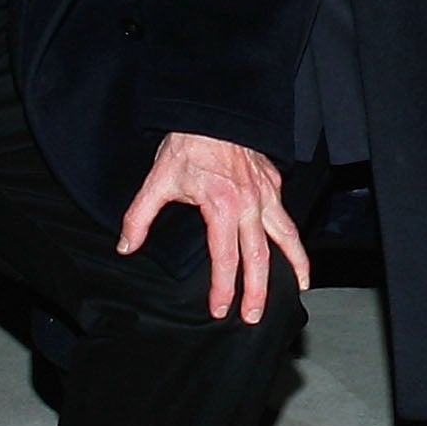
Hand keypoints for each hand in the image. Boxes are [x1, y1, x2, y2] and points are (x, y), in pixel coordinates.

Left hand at [118, 132, 310, 320]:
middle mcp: (250, 203)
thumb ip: (140, 217)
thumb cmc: (187, 144)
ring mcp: (266, 192)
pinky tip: (291, 249)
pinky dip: (292, 237)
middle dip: (259, 291)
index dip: (224, 287)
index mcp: (222, 205)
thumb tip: (126, 246)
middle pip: (260, 256)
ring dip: (294, 265)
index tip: (220, 309)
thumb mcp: (158, 181)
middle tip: (254, 316)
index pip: (226, 258)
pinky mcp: (273, 182)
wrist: (212, 108)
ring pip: (287, 235)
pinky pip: (286, 216)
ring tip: (300, 288)